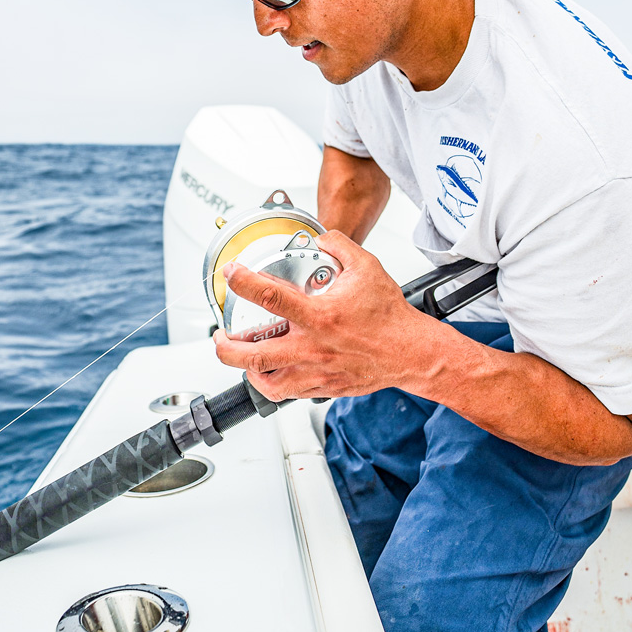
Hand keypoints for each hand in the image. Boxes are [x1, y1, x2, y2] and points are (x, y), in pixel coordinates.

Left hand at [211, 230, 439, 401]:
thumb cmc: (390, 317)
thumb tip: (321, 238)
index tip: (231, 273)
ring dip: (243, 368)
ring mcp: (315, 372)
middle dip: (225, 344)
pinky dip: (267, 383)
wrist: (410, 353)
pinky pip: (283, 393)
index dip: (243, 282)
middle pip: (252, 355)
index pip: (270, 298)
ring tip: (237, 354)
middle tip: (221, 333)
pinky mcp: (320, 387)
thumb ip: (340, 246)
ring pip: (264, 380)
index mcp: (321, 317)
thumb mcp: (366, 268)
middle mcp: (313, 348)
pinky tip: (264, 371)